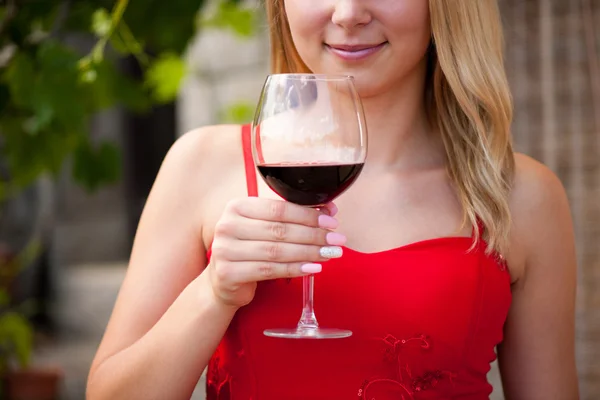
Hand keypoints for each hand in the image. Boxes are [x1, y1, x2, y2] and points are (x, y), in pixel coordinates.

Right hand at [206, 198, 344, 307]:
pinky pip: (269, 270)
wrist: (223, 281)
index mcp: (237, 206)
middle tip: (336, 240)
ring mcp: (225, 250)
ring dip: (308, 252)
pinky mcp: (228, 273)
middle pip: (279, 230)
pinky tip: (313, 268)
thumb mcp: (265, 228)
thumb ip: (292, 217)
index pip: (278, 208)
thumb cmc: (250, 249)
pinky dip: (294, 269)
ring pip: (276, 251)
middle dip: (313, 235)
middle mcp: (227, 225)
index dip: (307, 215)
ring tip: (329, 254)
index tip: (331, 221)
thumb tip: (330, 210)